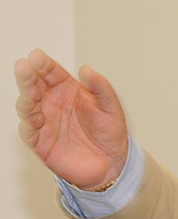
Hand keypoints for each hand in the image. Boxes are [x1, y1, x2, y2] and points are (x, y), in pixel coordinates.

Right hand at [14, 49, 128, 189]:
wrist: (112, 162)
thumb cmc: (109, 132)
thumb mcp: (111, 107)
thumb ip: (100, 88)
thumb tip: (86, 69)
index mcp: (68, 90)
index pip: (51, 73)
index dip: (43, 64)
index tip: (37, 56)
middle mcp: (53, 103)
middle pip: (34, 86)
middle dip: (28, 76)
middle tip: (25, 68)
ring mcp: (45, 122)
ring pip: (27, 107)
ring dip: (26, 98)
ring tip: (31, 92)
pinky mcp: (41, 142)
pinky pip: (29, 132)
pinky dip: (28, 124)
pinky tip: (34, 118)